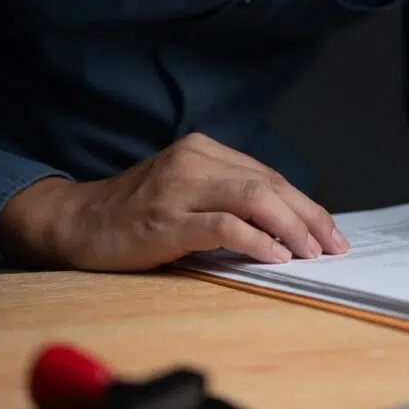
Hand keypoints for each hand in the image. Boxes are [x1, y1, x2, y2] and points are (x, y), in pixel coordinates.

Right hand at [0, 133, 348, 270]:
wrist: (75, 222)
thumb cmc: (134, 214)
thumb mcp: (184, 192)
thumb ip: (225, 198)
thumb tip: (285, 227)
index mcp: (202, 151)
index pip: (268, 176)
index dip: (304, 205)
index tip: (330, 232)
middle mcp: (193, 160)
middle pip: (268, 184)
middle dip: (309, 217)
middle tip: (333, 247)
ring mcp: (178, 188)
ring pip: (254, 199)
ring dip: (291, 228)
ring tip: (312, 253)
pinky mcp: (166, 219)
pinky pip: (224, 226)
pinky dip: (257, 241)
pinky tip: (276, 258)